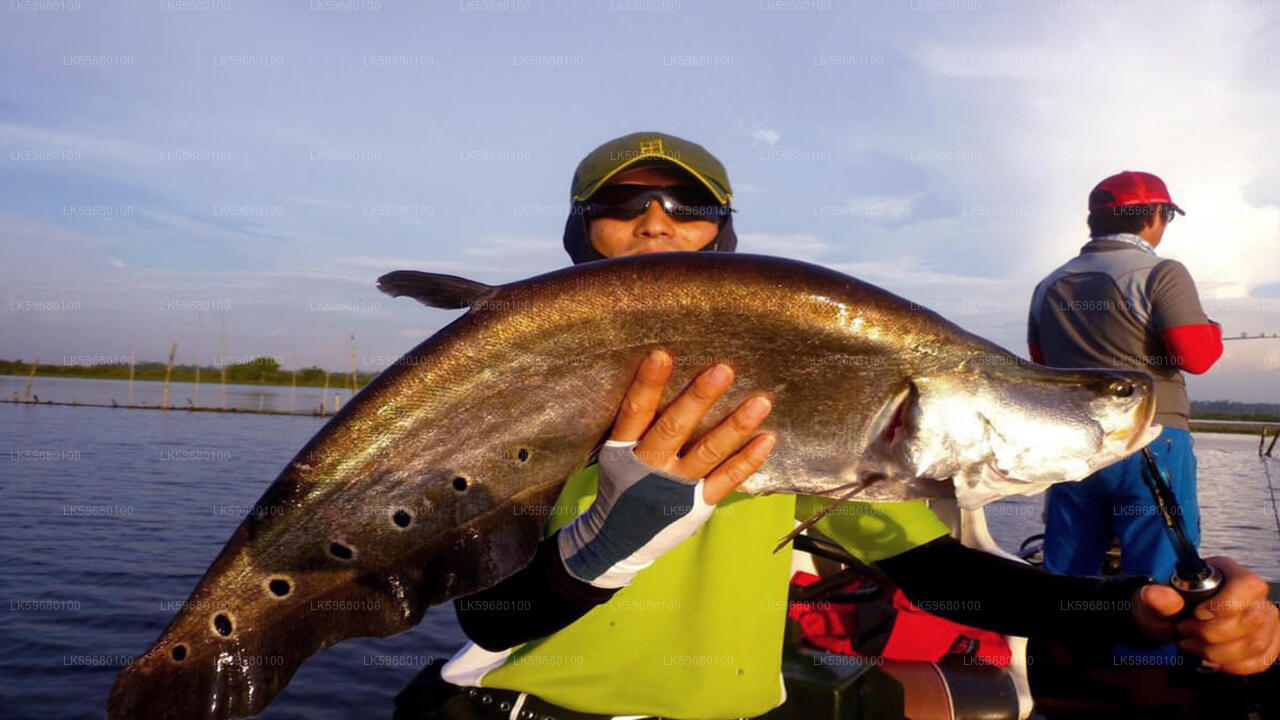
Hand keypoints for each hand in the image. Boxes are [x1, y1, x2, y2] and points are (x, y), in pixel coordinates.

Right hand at [611, 349, 776, 501]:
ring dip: (735, 425)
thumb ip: (638, 428)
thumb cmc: (623, 488)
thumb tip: (669, 379)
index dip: (647, 385)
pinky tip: (766, 439)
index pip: (634, 412)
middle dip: (699, 398)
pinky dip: (747, 460)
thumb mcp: (617, 458)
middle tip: (723, 370)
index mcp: (623, 450)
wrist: (618, 542)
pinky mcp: (697, 505)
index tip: (661, 356)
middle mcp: (648, 467)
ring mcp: (674, 488)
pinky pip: (726, 479)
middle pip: (674, 427)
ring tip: (760, 402)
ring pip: (707, 452)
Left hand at [1131, 556, 1279, 674]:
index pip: (1248, 585)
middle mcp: (1254, 595)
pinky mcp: (1267, 642)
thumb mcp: (1157, 599)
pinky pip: (1261, 660)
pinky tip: (1212, 658)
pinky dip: (1232, 665)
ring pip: (1256, 644)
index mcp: (1229, 572)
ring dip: (1218, 652)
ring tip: (1192, 645)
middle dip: (1212, 634)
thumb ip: (1158, 597)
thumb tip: (1154, 595)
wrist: (1174, 622)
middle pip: (1252, 620)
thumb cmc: (1170, 605)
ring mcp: (1265, 619)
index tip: (1196, 614)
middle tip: (1184, 631)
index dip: (1225, 604)